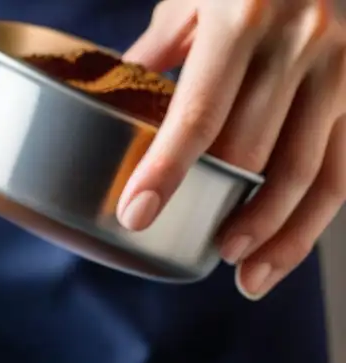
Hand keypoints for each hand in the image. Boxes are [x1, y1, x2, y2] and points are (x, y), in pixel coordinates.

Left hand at [119, 0, 345, 298]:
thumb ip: (156, 52)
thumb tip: (105, 101)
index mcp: (242, 18)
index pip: (199, 115)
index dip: (166, 172)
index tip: (136, 214)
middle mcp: (301, 42)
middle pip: (255, 153)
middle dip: (223, 212)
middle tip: (197, 249)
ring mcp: (342, 66)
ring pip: (310, 173)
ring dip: (274, 233)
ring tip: (245, 271)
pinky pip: (344, 167)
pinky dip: (315, 218)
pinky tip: (286, 248)